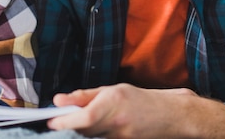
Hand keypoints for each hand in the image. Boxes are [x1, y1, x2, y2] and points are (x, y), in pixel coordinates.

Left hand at [48, 83, 224, 138]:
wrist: (175, 117)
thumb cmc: (144, 99)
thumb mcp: (114, 89)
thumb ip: (85, 95)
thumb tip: (59, 99)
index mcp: (113, 102)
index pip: (82, 116)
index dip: (63, 121)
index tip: (49, 121)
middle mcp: (116, 121)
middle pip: (83, 130)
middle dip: (67, 127)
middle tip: (56, 123)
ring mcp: (121, 137)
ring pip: (91, 138)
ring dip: (79, 133)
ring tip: (72, 126)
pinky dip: (93, 137)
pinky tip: (91, 132)